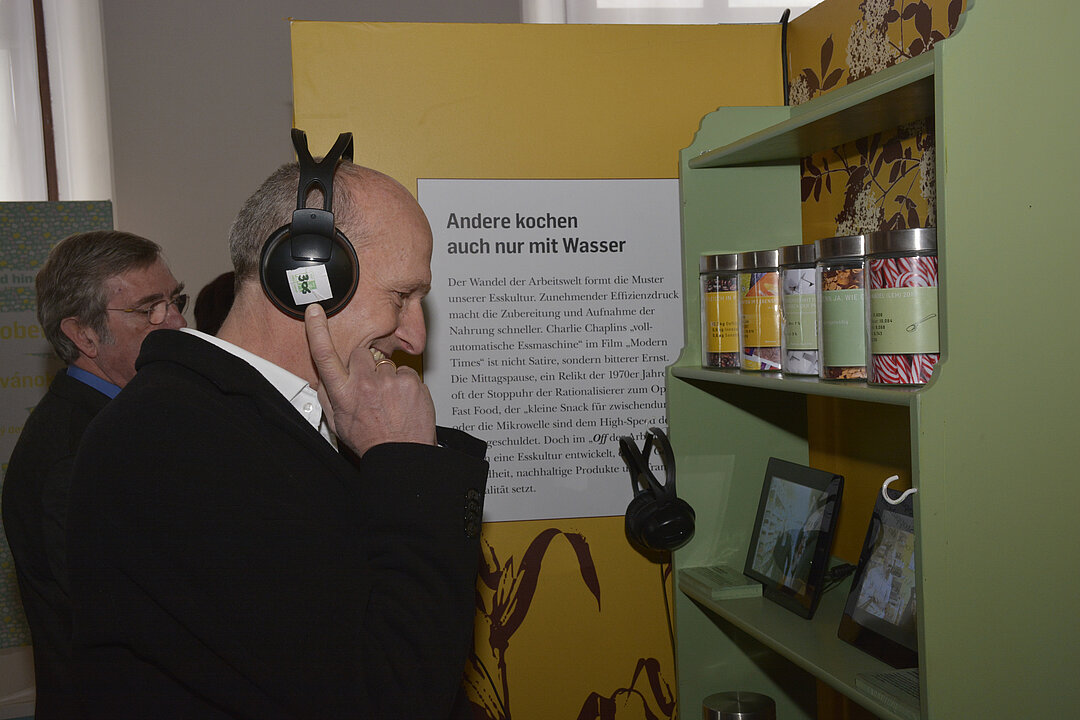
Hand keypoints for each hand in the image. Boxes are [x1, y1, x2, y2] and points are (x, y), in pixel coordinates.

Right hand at [304, 304, 436, 455]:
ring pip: (386, 365)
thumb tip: (323, 377)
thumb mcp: (339, 421)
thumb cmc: (371, 441)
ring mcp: (389, 382)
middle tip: (371, 387)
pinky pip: (407, 373)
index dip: (317, 330)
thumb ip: (330, 395)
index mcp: (343, 393)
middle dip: (365, 365)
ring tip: (390, 401)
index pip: (324, 356)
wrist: (402, 455)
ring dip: (388, 378)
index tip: (314, 311)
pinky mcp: (411, 382)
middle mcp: (364, 384)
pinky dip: (406, 385)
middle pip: (361, 354)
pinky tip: (403, 402)